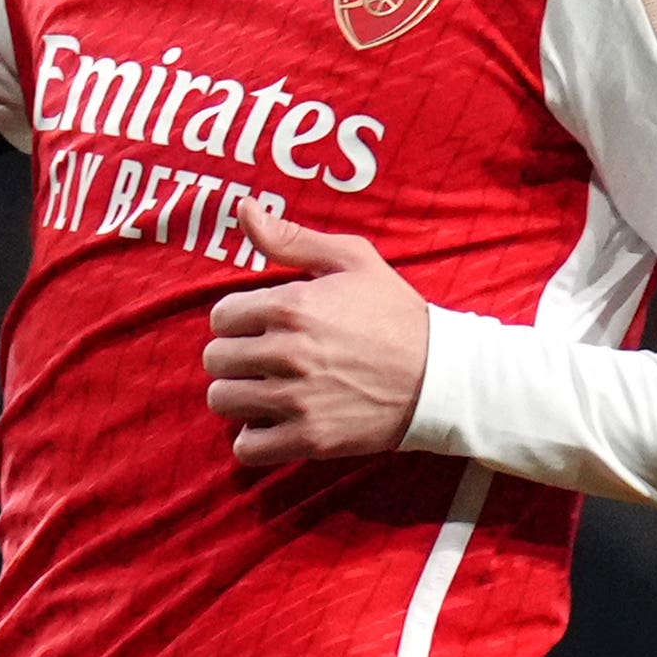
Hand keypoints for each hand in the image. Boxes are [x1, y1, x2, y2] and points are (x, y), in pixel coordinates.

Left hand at [199, 196, 430, 467]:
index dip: (237, 320)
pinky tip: (271, 423)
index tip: (259, 327)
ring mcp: (296, 399)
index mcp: (291, 305)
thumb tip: (243, 209)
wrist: (440, 376)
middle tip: (261, 359)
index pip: (221, 316)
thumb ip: (292, 238)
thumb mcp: (352, 259)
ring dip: (239, 395)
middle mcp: (286, 352)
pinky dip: (253, 439)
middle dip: (234, 356)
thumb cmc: (395, 314)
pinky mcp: (309, 438)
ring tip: (263, 390)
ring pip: (223, 400)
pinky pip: (247, 448)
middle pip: (216, 359)